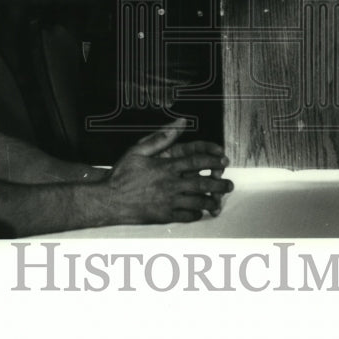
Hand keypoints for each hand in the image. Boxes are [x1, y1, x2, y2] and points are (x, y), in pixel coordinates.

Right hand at [106, 119, 232, 223]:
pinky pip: (187, 216)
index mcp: (166, 167)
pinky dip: (196, 214)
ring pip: (198, 202)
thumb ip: (161, 137)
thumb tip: (180, 122)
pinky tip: (199, 211)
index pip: (197, 162)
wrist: (108, 201)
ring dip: (212, 201)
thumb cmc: (122, 175)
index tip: (224, 160)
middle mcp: (171, 184)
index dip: (213, 160)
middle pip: (203, 184)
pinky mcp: (165, 216)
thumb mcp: (138, 150)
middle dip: (220, 184)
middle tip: (229, 184)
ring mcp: (169, 202)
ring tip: (218, 201)